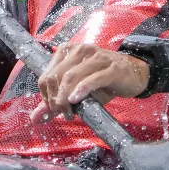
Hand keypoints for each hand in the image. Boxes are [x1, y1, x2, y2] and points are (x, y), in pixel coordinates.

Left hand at [30, 43, 150, 123]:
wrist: (134, 74)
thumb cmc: (103, 82)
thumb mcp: (76, 91)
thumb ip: (55, 102)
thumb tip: (34, 119)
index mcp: (67, 51)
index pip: (46, 76)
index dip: (46, 97)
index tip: (54, 110)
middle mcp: (80, 50)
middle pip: (56, 77)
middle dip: (55, 100)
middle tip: (63, 114)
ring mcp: (96, 57)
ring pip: (71, 77)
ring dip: (66, 99)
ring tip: (70, 114)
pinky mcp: (112, 68)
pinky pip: (92, 79)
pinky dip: (81, 90)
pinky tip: (76, 100)